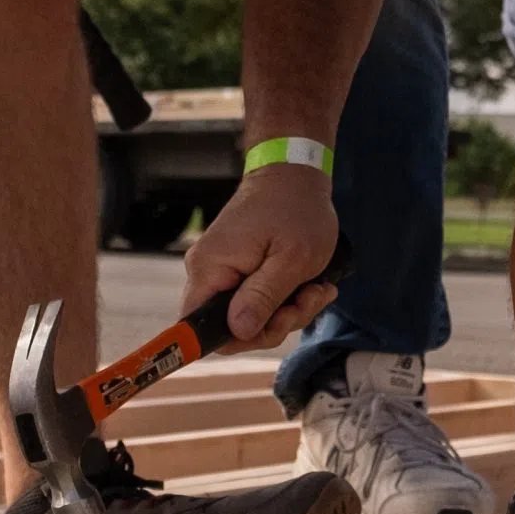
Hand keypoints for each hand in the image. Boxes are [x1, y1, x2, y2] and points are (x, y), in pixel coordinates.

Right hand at [182, 165, 344, 347]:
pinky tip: (308, 285)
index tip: (274, 328)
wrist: (293, 173)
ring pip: (247, 317)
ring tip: (316, 288)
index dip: (234, 340)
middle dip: (276, 323)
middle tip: (309, 299)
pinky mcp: (235, 269)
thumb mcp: (290, 260)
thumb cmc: (296, 210)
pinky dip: (283, 299)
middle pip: (230, 327)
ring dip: (287, 311)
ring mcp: (220, 270)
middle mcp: (206, 272)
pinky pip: (253, 300)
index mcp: (211, 269)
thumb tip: (237, 332)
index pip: (197, 328)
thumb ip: (262, 298)